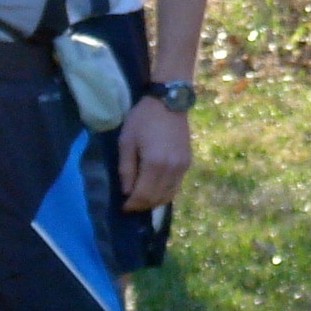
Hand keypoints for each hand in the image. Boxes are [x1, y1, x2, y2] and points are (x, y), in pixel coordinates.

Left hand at [116, 96, 192, 210]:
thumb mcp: (127, 141)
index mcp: (155, 164)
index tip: (123, 208)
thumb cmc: (143, 119)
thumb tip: (127, 191)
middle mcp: (172, 169)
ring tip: (142, 198)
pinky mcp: (188, 163)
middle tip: (130, 205)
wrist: (169, 102)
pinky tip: (154, 187)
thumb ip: (126, 169)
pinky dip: (165, 192)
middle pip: (157, 199)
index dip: (132, 205)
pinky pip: (176, 186)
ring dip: (155, 201)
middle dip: (142, 206)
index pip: (143, 195)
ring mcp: (183, 167)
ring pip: (169, 195)